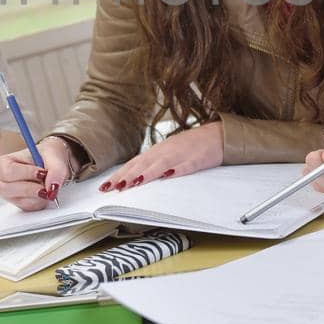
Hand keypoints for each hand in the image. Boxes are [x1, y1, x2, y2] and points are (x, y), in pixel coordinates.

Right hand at [0, 137, 76, 210]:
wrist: (50, 163)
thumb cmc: (45, 155)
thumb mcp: (53, 154)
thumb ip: (55, 169)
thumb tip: (52, 187)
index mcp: (1, 163)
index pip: (8, 172)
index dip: (26, 173)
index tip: (42, 173)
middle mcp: (0, 181)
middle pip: (9, 190)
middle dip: (32, 188)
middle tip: (46, 184)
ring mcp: (8, 195)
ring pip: (21, 201)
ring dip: (38, 195)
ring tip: (46, 184)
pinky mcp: (19, 204)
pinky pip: (29, 208)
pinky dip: (40, 201)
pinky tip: (44, 191)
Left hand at [101, 123, 223, 192]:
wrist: (217, 135)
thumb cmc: (191, 147)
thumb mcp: (168, 154)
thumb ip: (152, 165)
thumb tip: (132, 179)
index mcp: (158, 151)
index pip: (134, 163)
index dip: (120, 174)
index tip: (106, 186)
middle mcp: (166, 151)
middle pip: (143, 164)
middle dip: (127, 176)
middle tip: (113, 187)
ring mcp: (182, 153)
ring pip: (161, 164)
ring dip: (146, 173)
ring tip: (133, 183)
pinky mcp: (198, 158)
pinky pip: (187, 165)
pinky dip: (177, 170)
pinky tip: (169, 176)